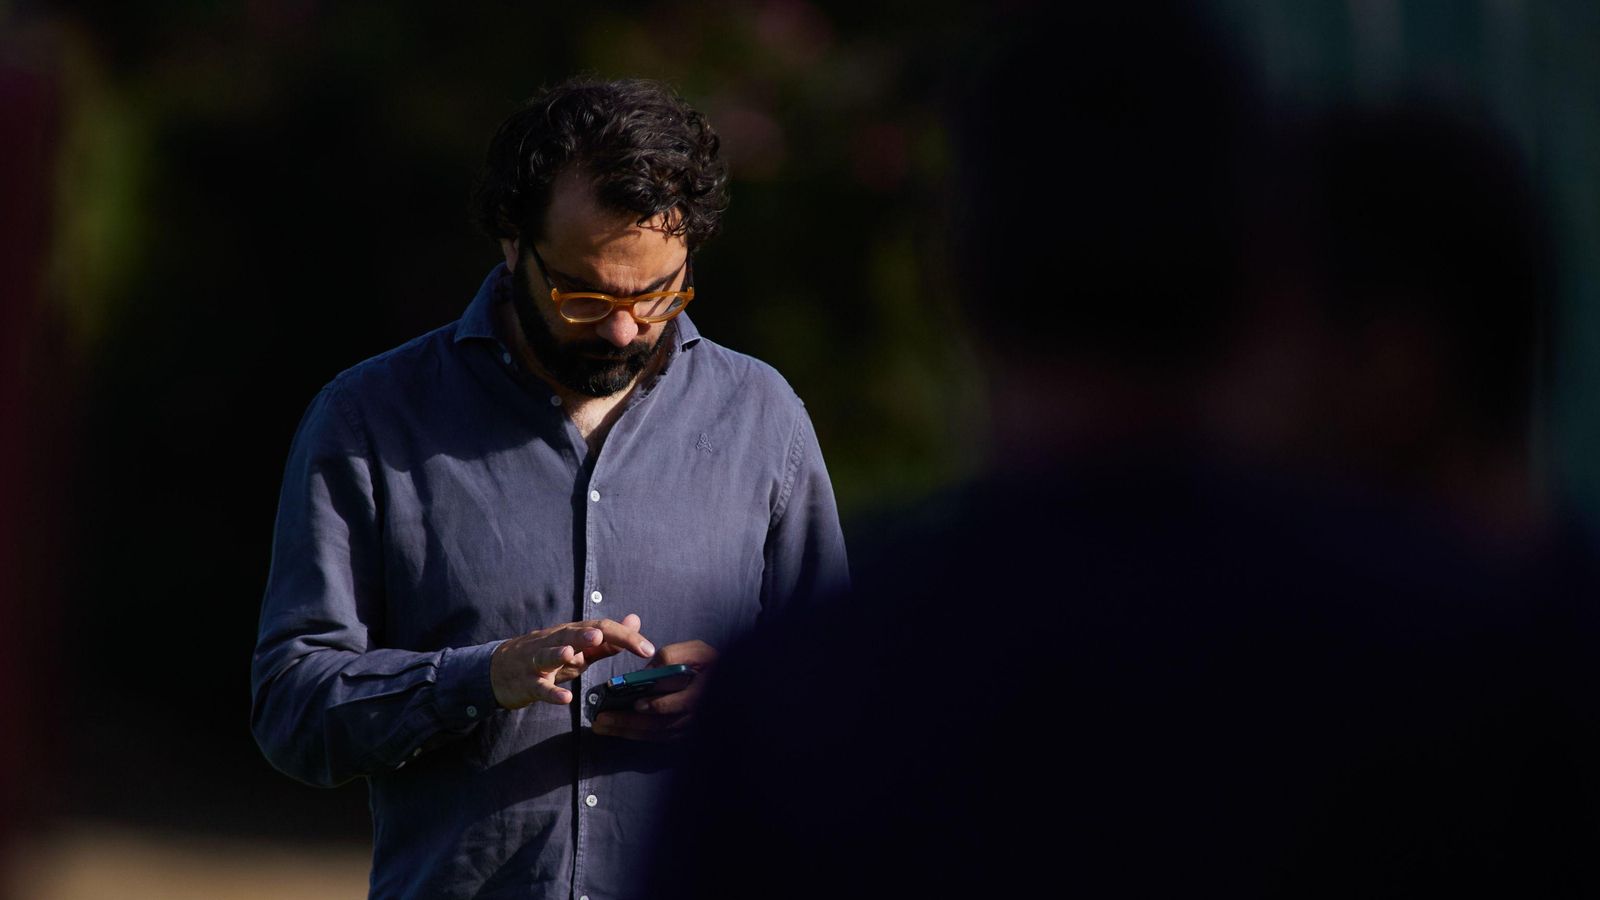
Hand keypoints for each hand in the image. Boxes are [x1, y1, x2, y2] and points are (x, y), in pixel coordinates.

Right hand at [492, 614, 653, 709]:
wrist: (499, 669)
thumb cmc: (546, 657)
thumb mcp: (579, 649)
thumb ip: (608, 640)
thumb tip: (635, 621)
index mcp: (572, 634)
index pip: (601, 629)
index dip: (624, 638)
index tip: (648, 650)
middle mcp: (556, 642)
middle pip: (575, 635)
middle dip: (591, 636)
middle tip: (606, 637)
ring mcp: (538, 661)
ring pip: (548, 653)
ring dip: (561, 653)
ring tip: (574, 653)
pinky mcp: (527, 683)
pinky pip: (539, 687)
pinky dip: (551, 693)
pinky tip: (564, 698)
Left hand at [592, 639, 716, 742]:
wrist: (728, 688)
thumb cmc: (710, 664)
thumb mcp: (697, 651)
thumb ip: (672, 656)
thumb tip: (647, 673)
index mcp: (701, 691)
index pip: (678, 702)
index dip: (657, 704)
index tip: (636, 704)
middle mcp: (696, 714)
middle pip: (659, 723)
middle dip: (629, 722)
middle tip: (603, 719)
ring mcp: (689, 728)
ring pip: (656, 733)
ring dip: (628, 731)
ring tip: (603, 725)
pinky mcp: (683, 735)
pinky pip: (659, 739)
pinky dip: (638, 735)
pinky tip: (620, 730)